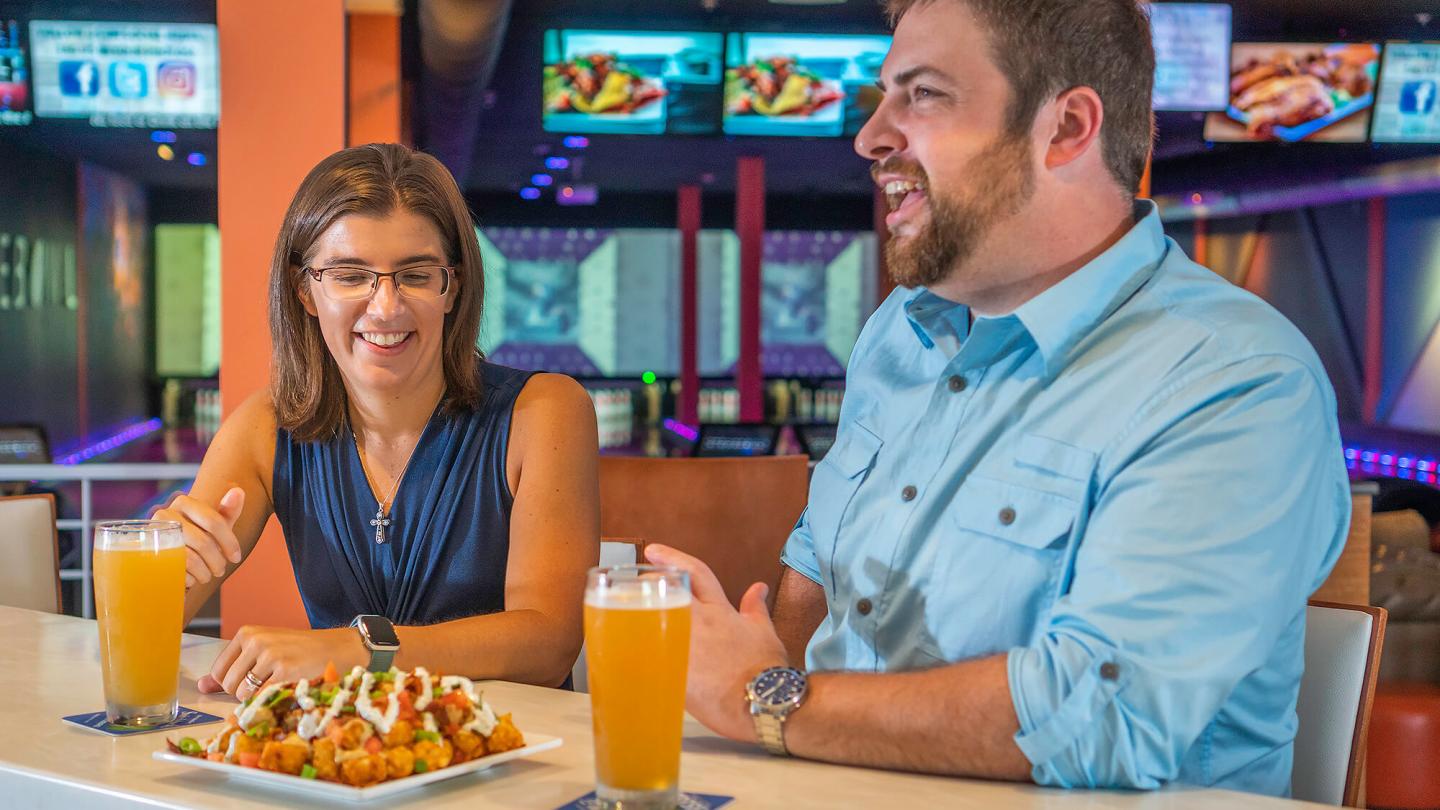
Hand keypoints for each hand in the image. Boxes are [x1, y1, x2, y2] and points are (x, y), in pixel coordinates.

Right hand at [154, 486, 244, 588]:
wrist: (164, 555)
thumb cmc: (197, 538)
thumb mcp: (215, 525)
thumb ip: (227, 511)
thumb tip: (238, 491)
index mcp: (184, 502)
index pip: (214, 522)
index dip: (230, 543)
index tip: (236, 558)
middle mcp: (165, 514)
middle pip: (203, 543)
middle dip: (217, 561)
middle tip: (220, 570)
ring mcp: (153, 535)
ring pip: (190, 559)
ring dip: (205, 573)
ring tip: (207, 576)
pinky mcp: (146, 556)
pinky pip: (175, 571)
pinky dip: (188, 579)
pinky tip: (191, 579)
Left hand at [197, 625, 367, 699]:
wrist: (340, 648)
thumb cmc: (301, 651)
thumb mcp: (265, 651)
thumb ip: (233, 668)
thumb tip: (201, 687)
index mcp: (247, 633)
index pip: (218, 671)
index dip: (232, 683)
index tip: (252, 681)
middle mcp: (256, 641)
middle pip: (227, 684)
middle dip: (244, 693)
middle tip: (269, 683)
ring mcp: (270, 656)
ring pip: (241, 694)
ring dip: (257, 698)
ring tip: (278, 685)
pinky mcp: (284, 672)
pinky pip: (260, 698)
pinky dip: (269, 701)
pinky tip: (285, 690)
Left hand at [645, 544, 787, 742]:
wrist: (763, 703)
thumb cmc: (767, 669)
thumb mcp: (765, 631)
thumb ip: (756, 608)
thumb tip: (758, 589)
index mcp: (719, 611)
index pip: (695, 573)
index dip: (672, 557)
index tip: (652, 550)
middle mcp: (698, 624)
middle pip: (665, 592)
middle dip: (649, 584)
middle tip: (640, 585)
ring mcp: (683, 649)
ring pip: (649, 622)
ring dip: (636, 615)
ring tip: (628, 616)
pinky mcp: (674, 675)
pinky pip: (647, 658)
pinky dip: (636, 653)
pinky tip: (627, 654)